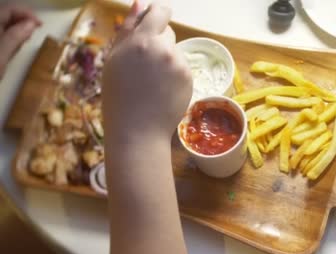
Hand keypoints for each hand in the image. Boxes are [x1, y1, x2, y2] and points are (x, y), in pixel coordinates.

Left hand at [0, 4, 40, 78]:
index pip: (7, 9)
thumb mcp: (1, 56)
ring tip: (25, 37)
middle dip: (19, 19)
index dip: (25, 13)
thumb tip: (31, 24)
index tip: (40, 24)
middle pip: (2, 14)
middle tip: (34, 31)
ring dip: (12, 27)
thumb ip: (15, 37)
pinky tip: (11, 44)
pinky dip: (5, 36)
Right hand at [102, 2, 191, 144]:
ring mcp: (179, 64)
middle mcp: (164, 48)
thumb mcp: (115, 58)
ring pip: (175, 52)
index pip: (160, 12)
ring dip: (166, 60)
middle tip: (144, 66)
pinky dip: (174, 75)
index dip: (158, 15)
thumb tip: (141, 3)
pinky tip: (162, 89)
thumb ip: (129, 28)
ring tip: (151, 82)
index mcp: (142, 40)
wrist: (137, 128)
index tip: (155, 22)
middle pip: (168, 32)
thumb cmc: (119, 95)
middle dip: (158, 42)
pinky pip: (182, 68)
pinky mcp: (189, 77)